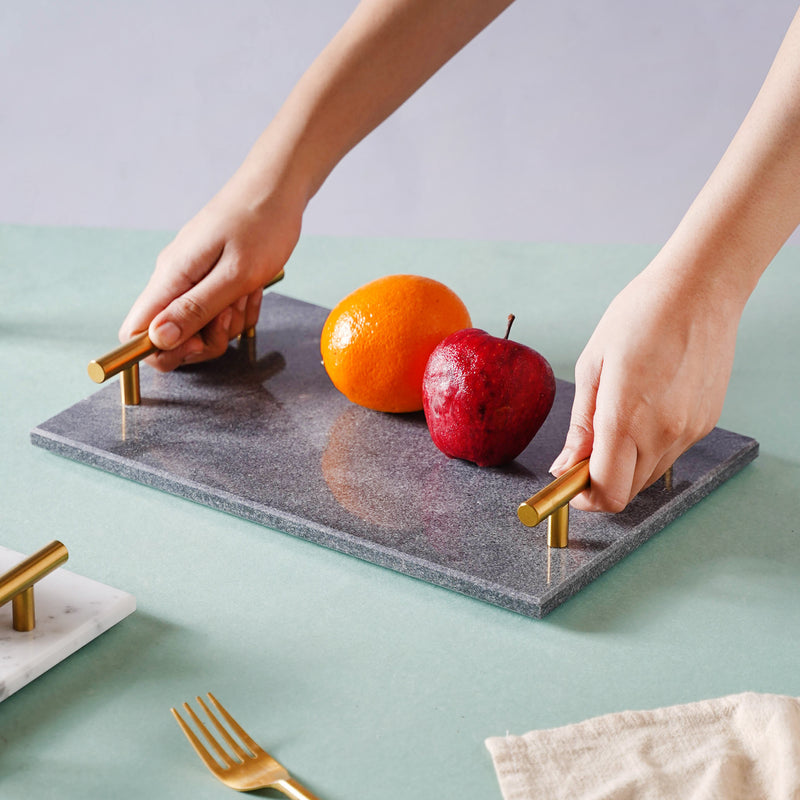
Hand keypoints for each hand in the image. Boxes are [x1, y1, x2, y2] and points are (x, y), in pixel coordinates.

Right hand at [119, 182, 302, 371]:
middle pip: (172, 337)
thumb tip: (157, 340)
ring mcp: (191, 277)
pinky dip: (238, 307)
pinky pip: (218, 310)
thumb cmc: (261, 225)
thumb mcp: (235, 275)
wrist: (277, 188)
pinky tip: (251, 288)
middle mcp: (173, 278)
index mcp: (171, 277)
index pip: (137, 332)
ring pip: (200, 326)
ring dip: (228, 321)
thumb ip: (196, 309)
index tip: (198, 344)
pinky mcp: (208, 276)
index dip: (163, 352)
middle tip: (233, 312)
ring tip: (246, 291)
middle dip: (207, 338)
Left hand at [550, 256, 742, 511]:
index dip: (582, 497)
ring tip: (614, 421)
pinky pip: (670, 453)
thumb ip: (580, 425)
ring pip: (648, 475)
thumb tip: (564, 465)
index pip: (606, 492)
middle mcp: (662, 433)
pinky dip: (649, 447)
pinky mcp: (705, 423)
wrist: (699, 291)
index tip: (568, 482)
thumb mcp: (592, 366)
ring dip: (624, 465)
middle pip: (626, 491)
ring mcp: (688, 431)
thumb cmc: (639, 317)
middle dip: (599, 481)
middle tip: (584, 452)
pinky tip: (644, 408)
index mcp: (625, 418)